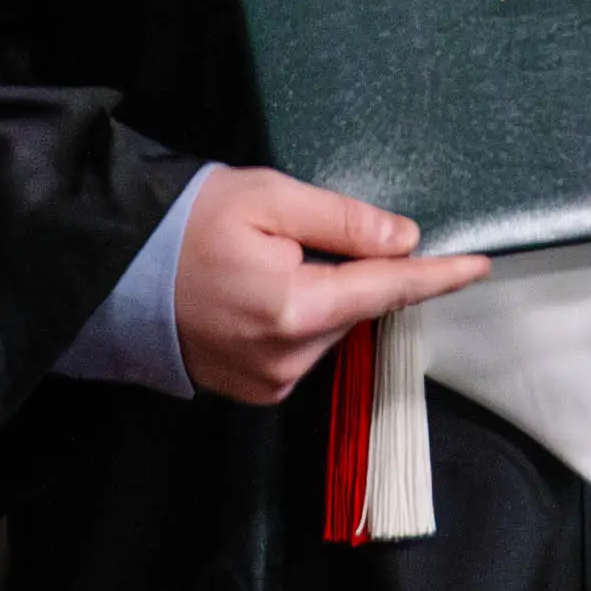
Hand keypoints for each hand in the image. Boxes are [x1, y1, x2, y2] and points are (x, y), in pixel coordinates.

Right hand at [174, 167, 490, 405]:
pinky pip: (300, 350)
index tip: (478, 265)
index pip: (387, 289)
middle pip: (356, 308)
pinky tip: (257, 293)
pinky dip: (296, 319)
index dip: (436, 276)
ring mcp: (268, 382)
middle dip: (348, 271)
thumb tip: (405, 241)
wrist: (112, 271)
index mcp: (296, 308)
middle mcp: (288, 358)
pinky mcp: (253, 390)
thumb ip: (342, 221)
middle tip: (294, 236)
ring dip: (320, 296)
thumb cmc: (185, 225)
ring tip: (263, 263)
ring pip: (330, 329)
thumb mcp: (267, 199)